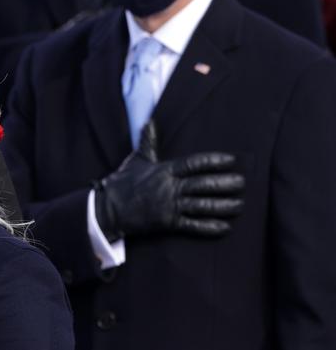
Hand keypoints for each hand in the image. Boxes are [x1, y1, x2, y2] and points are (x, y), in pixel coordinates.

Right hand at [94, 122, 244, 240]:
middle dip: (225, 184)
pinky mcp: (167, 223)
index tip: (231, 160)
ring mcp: (169, 206)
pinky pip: (192, 225)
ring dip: (223, 206)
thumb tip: (150, 122)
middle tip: (242, 183)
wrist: (107, 208)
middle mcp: (169, 187)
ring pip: (202, 205)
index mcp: (165, 170)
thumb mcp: (137, 159)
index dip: (214, 161)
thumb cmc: (122, 183)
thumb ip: (148, 142)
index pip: (195, 163)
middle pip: (203, 184)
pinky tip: (225, 227)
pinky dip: (209, 227)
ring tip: (240, 205)